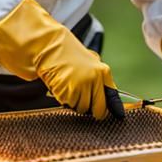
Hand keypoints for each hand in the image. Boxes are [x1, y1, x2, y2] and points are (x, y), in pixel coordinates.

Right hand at [0, 0, 124, 120]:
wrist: (49, 47)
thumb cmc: (69, 56)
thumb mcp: (90, 63)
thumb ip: (100, 80)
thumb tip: (110, 101)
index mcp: (103, 72)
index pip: (112, 99)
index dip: (111, 109)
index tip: (112, 114)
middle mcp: (95, 80)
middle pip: (99, 109)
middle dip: (91, 109)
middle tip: (83, 99)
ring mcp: (82, 87)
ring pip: (82, 109)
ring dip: (76, 102)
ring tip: (69, 86)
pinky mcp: (68, 92)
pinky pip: (69, 105)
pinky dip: (65, 100)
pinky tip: (61, 86)